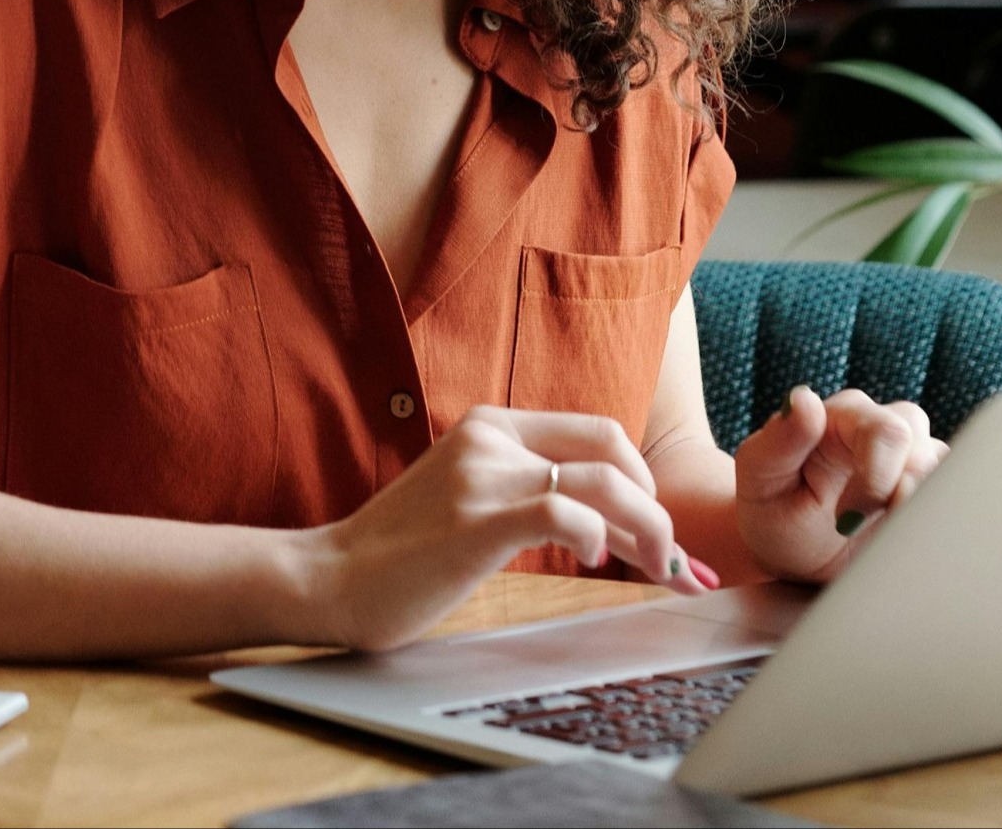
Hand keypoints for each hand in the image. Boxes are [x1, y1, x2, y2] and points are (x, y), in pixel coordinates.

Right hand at [295, 405, 712, 652]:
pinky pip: (565, 516)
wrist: (330, 577)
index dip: (643, 482)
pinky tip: (594, 564)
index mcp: (489, 424)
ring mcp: (482, 475)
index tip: (659, 536)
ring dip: (649, 531)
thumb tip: (609, 529)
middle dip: (657, 508)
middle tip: (670, 562)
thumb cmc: (400, 554)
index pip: (597, 434)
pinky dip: (597, 541)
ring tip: (659, 572)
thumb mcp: (468, 499)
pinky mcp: (477, 519)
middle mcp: (490, 437)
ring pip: (603, 484)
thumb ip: (525, 494)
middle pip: (612, 452)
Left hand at [734, 386, 947, 582]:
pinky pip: (958, 500)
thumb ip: (780, 438)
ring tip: (881, 539)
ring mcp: (910, 461)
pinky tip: (908, 543)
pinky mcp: (928, 493)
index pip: (887, 431)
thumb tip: (805, 399)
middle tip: (859, 530)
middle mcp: (881, 429)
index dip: (877, 478)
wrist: (786, 552)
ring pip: (950, 473)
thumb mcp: (759, 476)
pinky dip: (941, 523)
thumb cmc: (769, 509)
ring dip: (923, 511)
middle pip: (926, 447)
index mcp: (840, 416)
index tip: (843, 519)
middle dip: (903, 496)